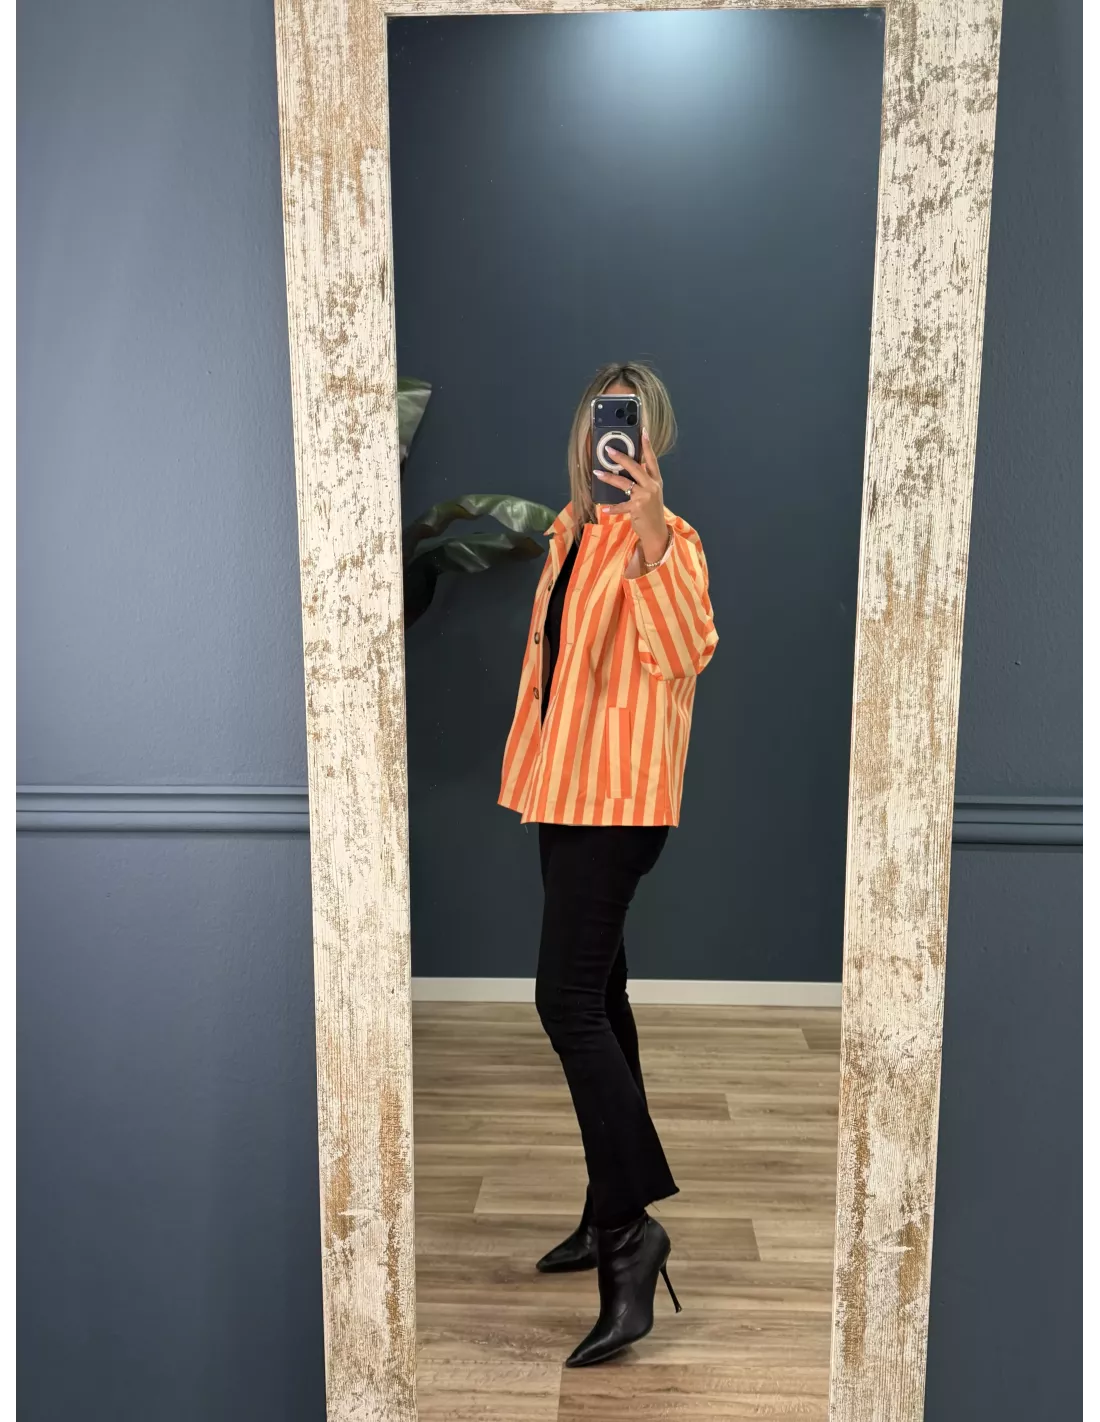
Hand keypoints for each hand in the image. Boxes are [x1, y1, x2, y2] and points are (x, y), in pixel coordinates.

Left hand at [594, 428, 669, 564]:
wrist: (656, 531)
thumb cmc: (651, 510)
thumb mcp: (651, 492)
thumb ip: (643, 480)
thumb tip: (629, 467)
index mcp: (655, 480)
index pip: (652, 459)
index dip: (647, 445)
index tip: (643, 431)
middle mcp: (652, 486)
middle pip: (635, 467)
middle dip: (621, 457)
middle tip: (609, 450)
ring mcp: (645, 497)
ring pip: (624, 483)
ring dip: (609, 478)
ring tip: (597, 473)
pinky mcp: (637, 508)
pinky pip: (621, 505)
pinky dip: (612, 508)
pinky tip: (603, 509)